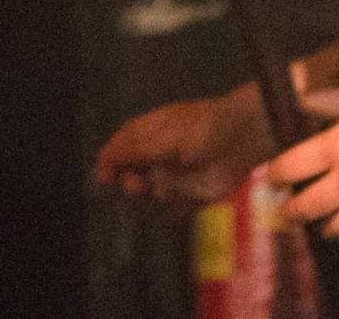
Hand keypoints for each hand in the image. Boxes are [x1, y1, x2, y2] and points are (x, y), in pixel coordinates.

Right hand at [94, 86, 273, 207]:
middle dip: (130, 185)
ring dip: (152, 197)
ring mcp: (173, 181)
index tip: (104, 177)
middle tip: (135, 184)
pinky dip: (176, 206)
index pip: (118, 154)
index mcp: (144, 138)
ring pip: (149, 200)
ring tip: (162, 188)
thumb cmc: (197, 128)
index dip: (110, 166)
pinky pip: (173, 211)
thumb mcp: (159, 134)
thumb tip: (100, 159)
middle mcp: (156, 161)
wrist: (238, 139)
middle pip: (129, 182)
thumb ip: (131, 149)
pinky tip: (186, 195)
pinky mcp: (191, 199)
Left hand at [271, 84, 338, 250]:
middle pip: (309, 206)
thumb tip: (302, 100)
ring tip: (323, 228)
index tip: (271, 180)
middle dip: (293, 213)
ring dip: (327, 230)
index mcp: (338, 145)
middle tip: (288, 215)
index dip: (276, 176)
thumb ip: (329, 104)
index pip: (291, 167)